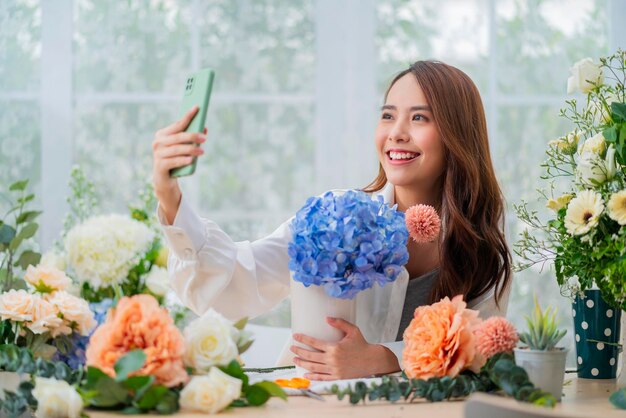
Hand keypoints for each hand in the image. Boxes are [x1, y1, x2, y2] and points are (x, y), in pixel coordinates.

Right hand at [152, 106, 206, 223]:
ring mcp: (157, 154)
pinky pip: (172, 161)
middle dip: (192, 136)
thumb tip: (204, 128)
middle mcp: (158, 142)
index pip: (177, 124)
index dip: (188, 116)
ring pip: (176, 149)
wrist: (165, 179)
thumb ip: (192, 137)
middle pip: (177, 137)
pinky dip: (182, 160)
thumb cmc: (176, 159)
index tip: (197, 108)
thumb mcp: (185, 148)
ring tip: (202, 152)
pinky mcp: (159, 166)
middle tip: (204, 138)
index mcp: (163, 134)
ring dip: (190, 150)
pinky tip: (191, 160)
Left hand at [290, 317, 399, 380]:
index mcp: (334, 347)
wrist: (372, 360)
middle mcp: (332, 359)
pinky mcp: (337, 378)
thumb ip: (340, 323)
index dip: (303, 339)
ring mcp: (334, 370)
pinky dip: (312, 376)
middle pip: (310, 356)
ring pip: (313, 367)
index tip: (295, 336)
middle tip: (292, 348)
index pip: (314, 343)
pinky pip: (322, 378)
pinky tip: (305, 374)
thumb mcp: (353, 330)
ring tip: (295, 359)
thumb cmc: (362, 344)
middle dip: (299, 351)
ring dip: (302, 363)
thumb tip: (326, 318)